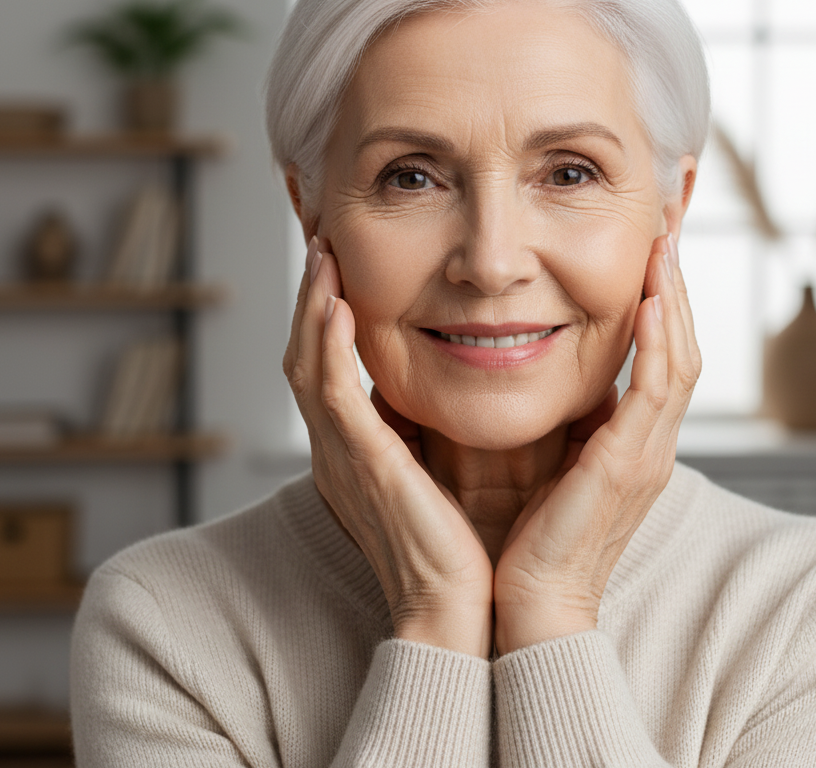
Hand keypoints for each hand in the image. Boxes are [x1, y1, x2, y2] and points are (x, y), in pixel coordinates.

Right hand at [284, 236, 493, 656]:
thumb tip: (471, 377)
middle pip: (306, 356)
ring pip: (307, 365)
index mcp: (357, 449)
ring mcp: (342, 456)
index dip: (327, 317)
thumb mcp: (442, 471)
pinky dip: (328, 348)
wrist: (456, 610)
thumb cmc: (458, 546)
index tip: (342, 268)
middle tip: (320, 245)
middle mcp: (337, 448)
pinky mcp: (361, 465)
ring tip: (322, 256)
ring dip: (312, 307)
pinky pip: (331, 396)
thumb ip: (437, 427)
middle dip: (311, 298)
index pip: (328, 368)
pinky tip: (337, 307)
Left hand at [493, 233, 699, 654]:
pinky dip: (658, 344)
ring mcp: (649, 454)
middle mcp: (651, 441)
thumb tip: (532, 363)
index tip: (648, 242)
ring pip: (680, 359)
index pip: (659, 351)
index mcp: (632, 438)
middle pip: (681, 342)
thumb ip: (557, 413)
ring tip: (665, 242)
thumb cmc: (529, 534)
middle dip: (676, 280)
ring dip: (674, 298)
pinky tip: (650, 301)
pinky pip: (657, 393)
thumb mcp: (547, 460)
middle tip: (671, 220)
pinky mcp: (631, 466)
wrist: (529, 604)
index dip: (659, 296)